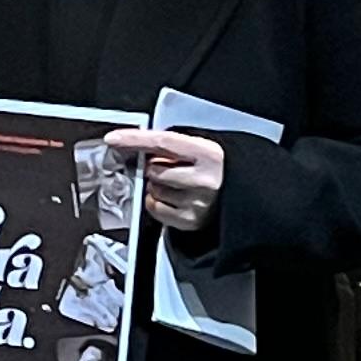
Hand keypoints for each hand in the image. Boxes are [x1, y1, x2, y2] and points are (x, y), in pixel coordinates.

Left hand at [105, 126, 227, 234]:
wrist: (246, 198)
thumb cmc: (219, 171)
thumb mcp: (205, 149)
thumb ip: (176, 145)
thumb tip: (138, 144)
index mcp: (209, 154)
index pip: (164, 142)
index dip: (136, 139)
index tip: (114, 139)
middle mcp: (204, 179)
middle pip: (154, 169)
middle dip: (155, 167)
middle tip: (171, 168)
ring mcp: (197, 202)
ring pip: (153, 189)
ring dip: (157, 186)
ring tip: (177, 185)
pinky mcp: (190, 221)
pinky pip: (154, 208)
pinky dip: (156, 202)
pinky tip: (173, 198)